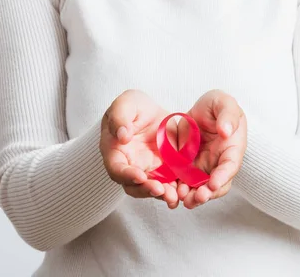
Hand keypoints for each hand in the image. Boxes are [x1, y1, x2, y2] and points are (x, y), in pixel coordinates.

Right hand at [100, 89, 179, 208]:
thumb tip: (122, 136)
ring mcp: (148, 170)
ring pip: (151, 188)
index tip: (140, 176)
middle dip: (146, 190)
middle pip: (134, 185)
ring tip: (173, 196)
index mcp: (115, 152)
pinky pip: (169, 183)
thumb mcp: (125, 103)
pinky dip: (175, 189)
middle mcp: (130, 166)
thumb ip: (119, 117)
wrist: (150, 112)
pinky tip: (183, 191)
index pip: (116, 168)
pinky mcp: (164, 170)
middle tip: (160, 190)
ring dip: (162, 194)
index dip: (126, 175)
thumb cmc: (132, 107)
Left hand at [177, 90, 246, 208]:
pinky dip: (179, 190)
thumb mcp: (224, 102)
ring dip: (193, 197)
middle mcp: (219, 162)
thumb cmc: (217, 105)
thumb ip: (228, 115)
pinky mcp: (187, 167)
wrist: (200, 110)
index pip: (230, 166)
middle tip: (197, 198)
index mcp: (232, 148)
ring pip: (200, 187)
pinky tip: (171, 193)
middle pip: (216, 184)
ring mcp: (203, 166)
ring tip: (183, 199)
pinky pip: (183, 182)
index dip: (223, 176)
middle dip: (207, 194)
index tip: (214, 183)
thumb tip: (226, 131)